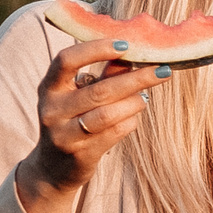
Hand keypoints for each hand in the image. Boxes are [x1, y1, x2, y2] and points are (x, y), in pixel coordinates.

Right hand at [17, 40, 166, 209]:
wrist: (53, 167)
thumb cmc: (72, 121)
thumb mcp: (79, 96)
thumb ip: (103, 76)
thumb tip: (130, 53)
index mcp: (49, 88)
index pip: (66, 60)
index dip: (96, 49)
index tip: (125, 44)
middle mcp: (52, 109)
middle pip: (99, 90)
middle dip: (135, 79)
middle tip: (163, 71)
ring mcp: (64, 134)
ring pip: (108, 114)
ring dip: (134, 103)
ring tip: (146, 97)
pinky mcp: (81, 154)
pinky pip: (113, 134)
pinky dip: (129, 122)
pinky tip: (134, 117)